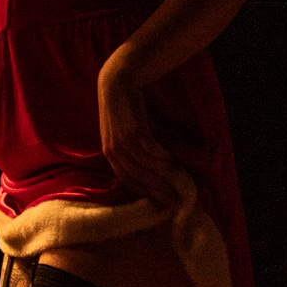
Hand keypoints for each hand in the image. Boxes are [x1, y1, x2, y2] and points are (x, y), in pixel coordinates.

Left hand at [97, 54, 179, 206]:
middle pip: (137, 176)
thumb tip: (149, 168)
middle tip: (173, 198)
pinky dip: (160, 155)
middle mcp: (114, 151)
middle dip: (155, 189)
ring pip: (144, 164)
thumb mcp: (121, 134)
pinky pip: (149, 148)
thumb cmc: (122, 110)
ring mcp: (122, 140)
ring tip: (177, 178)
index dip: (144, 192)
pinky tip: (171, 158)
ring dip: (161, 173)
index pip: (127, 181)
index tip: (160, 202)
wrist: (116, 84)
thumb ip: (130, 152)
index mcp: (110, 155)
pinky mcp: (133, 128)